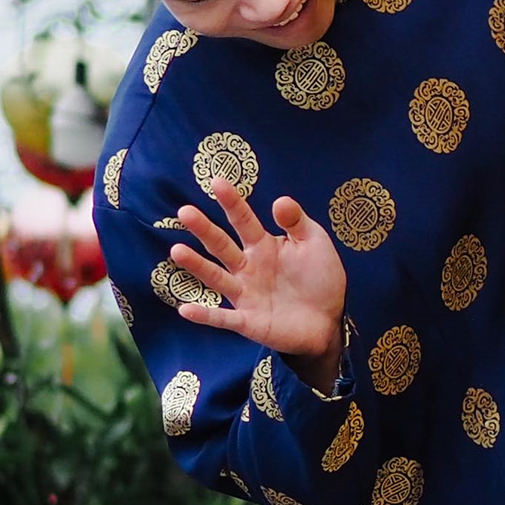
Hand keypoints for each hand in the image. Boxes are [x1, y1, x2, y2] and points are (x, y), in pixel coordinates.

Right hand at [167, 177, 348, 386]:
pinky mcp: (248, 321)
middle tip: (185, 211)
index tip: (217, 182)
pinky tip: (185, 309)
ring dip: (197, 265)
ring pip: (217, 277)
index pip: (243, 220)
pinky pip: (224, 318)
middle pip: (222, 245)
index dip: (232, 202)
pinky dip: (205, 315)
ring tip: (176, 250)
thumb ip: (298, 223)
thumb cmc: (319, 280)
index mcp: (263, 246)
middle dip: (204, 229)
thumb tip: (280, 200)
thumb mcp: (315, 244)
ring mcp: (245, 294)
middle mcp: (248, 267)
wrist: (327, 322)